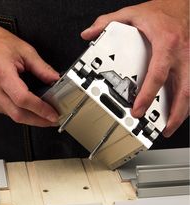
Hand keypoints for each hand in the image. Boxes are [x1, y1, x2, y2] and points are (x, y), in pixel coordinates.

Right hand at [0, 16, 58, 126]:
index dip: (40, 109)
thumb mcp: (24, 50)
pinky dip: (18, 111)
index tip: (53, 114)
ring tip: (42, 115)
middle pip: (17, 114)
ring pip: (11, 115)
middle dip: (38, 120)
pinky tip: (27, 108)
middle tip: (51, 120)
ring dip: (29, 118)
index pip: (23, 99)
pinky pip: (4, 110)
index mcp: (1, 71)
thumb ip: (42, 67)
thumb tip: (55, 80)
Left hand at [81, 0, 188, 136]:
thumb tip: (89, 34)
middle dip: (175, 113)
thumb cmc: (160, 11)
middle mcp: (181, 54)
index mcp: (166, 43)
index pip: (157, 75)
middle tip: (163, 129)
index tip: (138, 110)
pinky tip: (178, 111)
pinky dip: (185, 101)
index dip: (147, 95)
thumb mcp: (131, 13)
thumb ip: (108, 23)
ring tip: (170, 127)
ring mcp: (189, 60)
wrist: (181, 5)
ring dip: (182, 112)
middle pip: (183, 89)